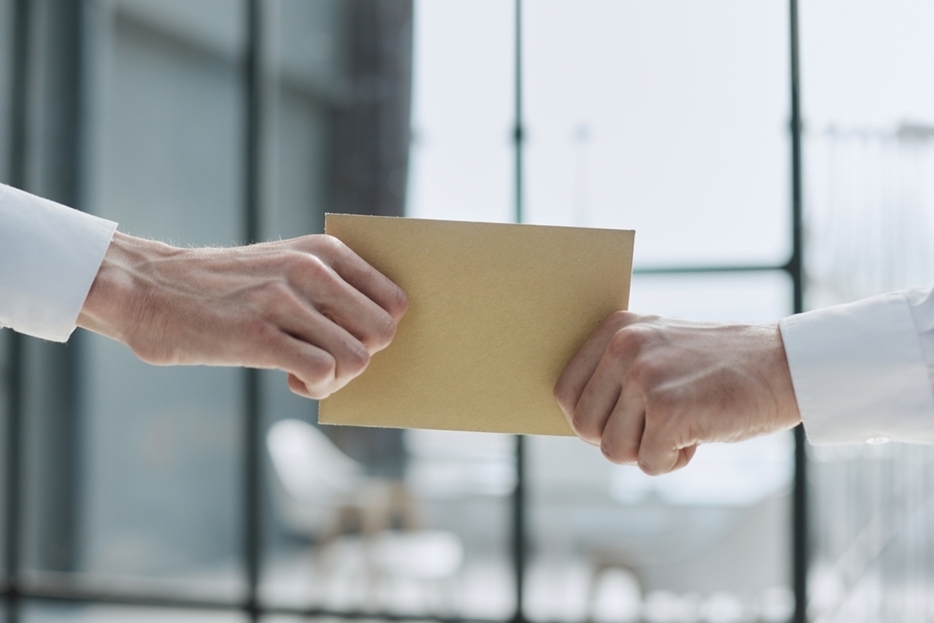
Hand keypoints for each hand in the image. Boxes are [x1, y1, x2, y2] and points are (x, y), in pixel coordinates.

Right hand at [77, 231, 406, 398]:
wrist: (147, 288)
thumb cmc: (224, 288)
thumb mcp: (284, 265)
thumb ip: (329, 287)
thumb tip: (380, 331)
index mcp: (323, 250)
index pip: (395, 301)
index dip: (377, 331)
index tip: (347, 338)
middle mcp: (310, 269)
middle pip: (383, 333)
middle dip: (360, 357)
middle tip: (326, 360)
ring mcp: (284, 300)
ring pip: (356, 357)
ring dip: (335, 378)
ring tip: (304, 370)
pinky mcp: (258, 335)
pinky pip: (322, 372)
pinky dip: (313, 386)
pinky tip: (287, 377)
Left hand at [554, 312, 800, 474]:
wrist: (786, 365)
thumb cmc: (720, 368)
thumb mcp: (659, 349)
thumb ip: (616, 372)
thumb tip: (575, 421)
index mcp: (616, 328)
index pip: (565, 391)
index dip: (592, 419)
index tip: (626, 419)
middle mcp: (624, 346)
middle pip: (584, 427)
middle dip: (620, 440)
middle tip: (657, 427)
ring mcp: (645, 376)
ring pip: (613, 450)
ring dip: (650, 451)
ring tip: (684, 424)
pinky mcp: (669, 409)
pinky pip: (649, 463)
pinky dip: (676, 461)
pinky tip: (700, 434)